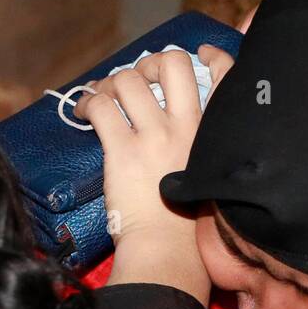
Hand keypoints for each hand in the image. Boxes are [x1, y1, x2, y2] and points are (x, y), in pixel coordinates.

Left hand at [74, 46, 231, 303]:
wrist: (169, 252)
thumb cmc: (191, 226)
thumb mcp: (212, 179)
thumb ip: (204, 149)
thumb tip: (178, 129)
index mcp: (215, 133)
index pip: (224, 73)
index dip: (209, 57)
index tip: (197, 56)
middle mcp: (188, 127)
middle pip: (171, 63)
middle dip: (148, 64)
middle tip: (137, 82)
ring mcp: (155, 136)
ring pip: (128, 79)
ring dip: (109, 84)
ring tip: (102, 100)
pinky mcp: (123, 150)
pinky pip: (101, 105)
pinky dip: (87, 102)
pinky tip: (83, 113)